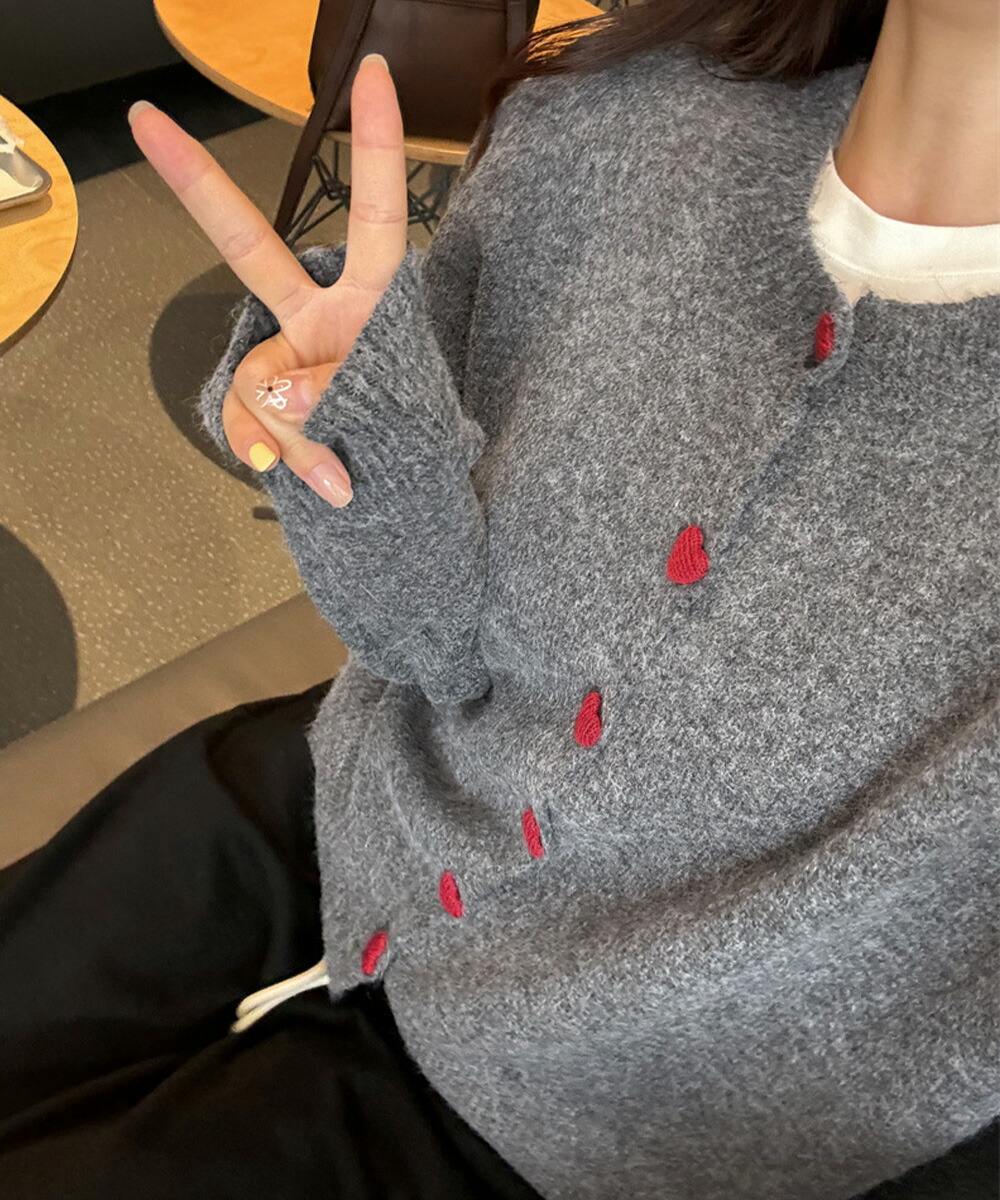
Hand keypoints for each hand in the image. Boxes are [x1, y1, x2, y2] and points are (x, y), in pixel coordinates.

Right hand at [128, 53, 407, 506]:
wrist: (403, 492)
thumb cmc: (411, 432)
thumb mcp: (400, 407)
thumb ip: (338, 394)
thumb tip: (283, 396)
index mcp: (377, 295)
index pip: (377, 209)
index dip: (375, 143)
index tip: (375, 75)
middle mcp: (321, 310)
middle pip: (249, 245)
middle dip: (199, 188)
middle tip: (148, 123)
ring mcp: (288, 354)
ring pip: (259, 379)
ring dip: (299, 435)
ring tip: (341, 476)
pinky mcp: (267, 402)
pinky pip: (246, 418)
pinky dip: (273, 452)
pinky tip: (288, 474)